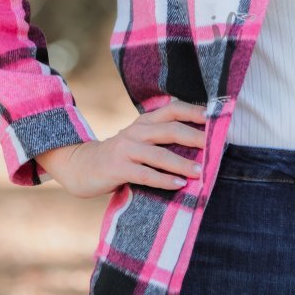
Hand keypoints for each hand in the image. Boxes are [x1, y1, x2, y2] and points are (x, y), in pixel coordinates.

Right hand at [36, 97, 208, 198]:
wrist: (80, 166)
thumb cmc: (119, 156)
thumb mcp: (138, 141)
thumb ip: (161, 139)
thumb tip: (200, 146)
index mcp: (144, 122)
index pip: (172, 110)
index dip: (194, 112)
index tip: (215, 118)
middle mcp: (136, 131)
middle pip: (170, 129)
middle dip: (194, 138)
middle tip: (215, 147)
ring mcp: (126, 149)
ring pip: (159, 154)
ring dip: (182, 163)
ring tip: (200, 172)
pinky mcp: (118, 168)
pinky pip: (145, 174)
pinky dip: (163, 179)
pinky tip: (178, 185)